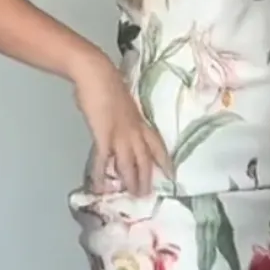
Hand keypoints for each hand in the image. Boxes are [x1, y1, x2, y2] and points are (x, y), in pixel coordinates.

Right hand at [71, 49, 172, 196]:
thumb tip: (120, 124)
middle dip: (146, 177)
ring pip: (129, 163)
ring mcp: (120, 133)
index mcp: (140, 121)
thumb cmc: (109, 84)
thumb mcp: (123, 103)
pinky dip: (101, 174)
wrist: (98, 74)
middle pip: (145, 158)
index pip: (157, 144)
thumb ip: (124, 116)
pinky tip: (99, 186)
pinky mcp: (104, 135)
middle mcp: (134, 130)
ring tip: (132, 195)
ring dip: (130, 180)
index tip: (171, 174)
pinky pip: (104, 160)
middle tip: (147, 194)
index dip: (164, 160)